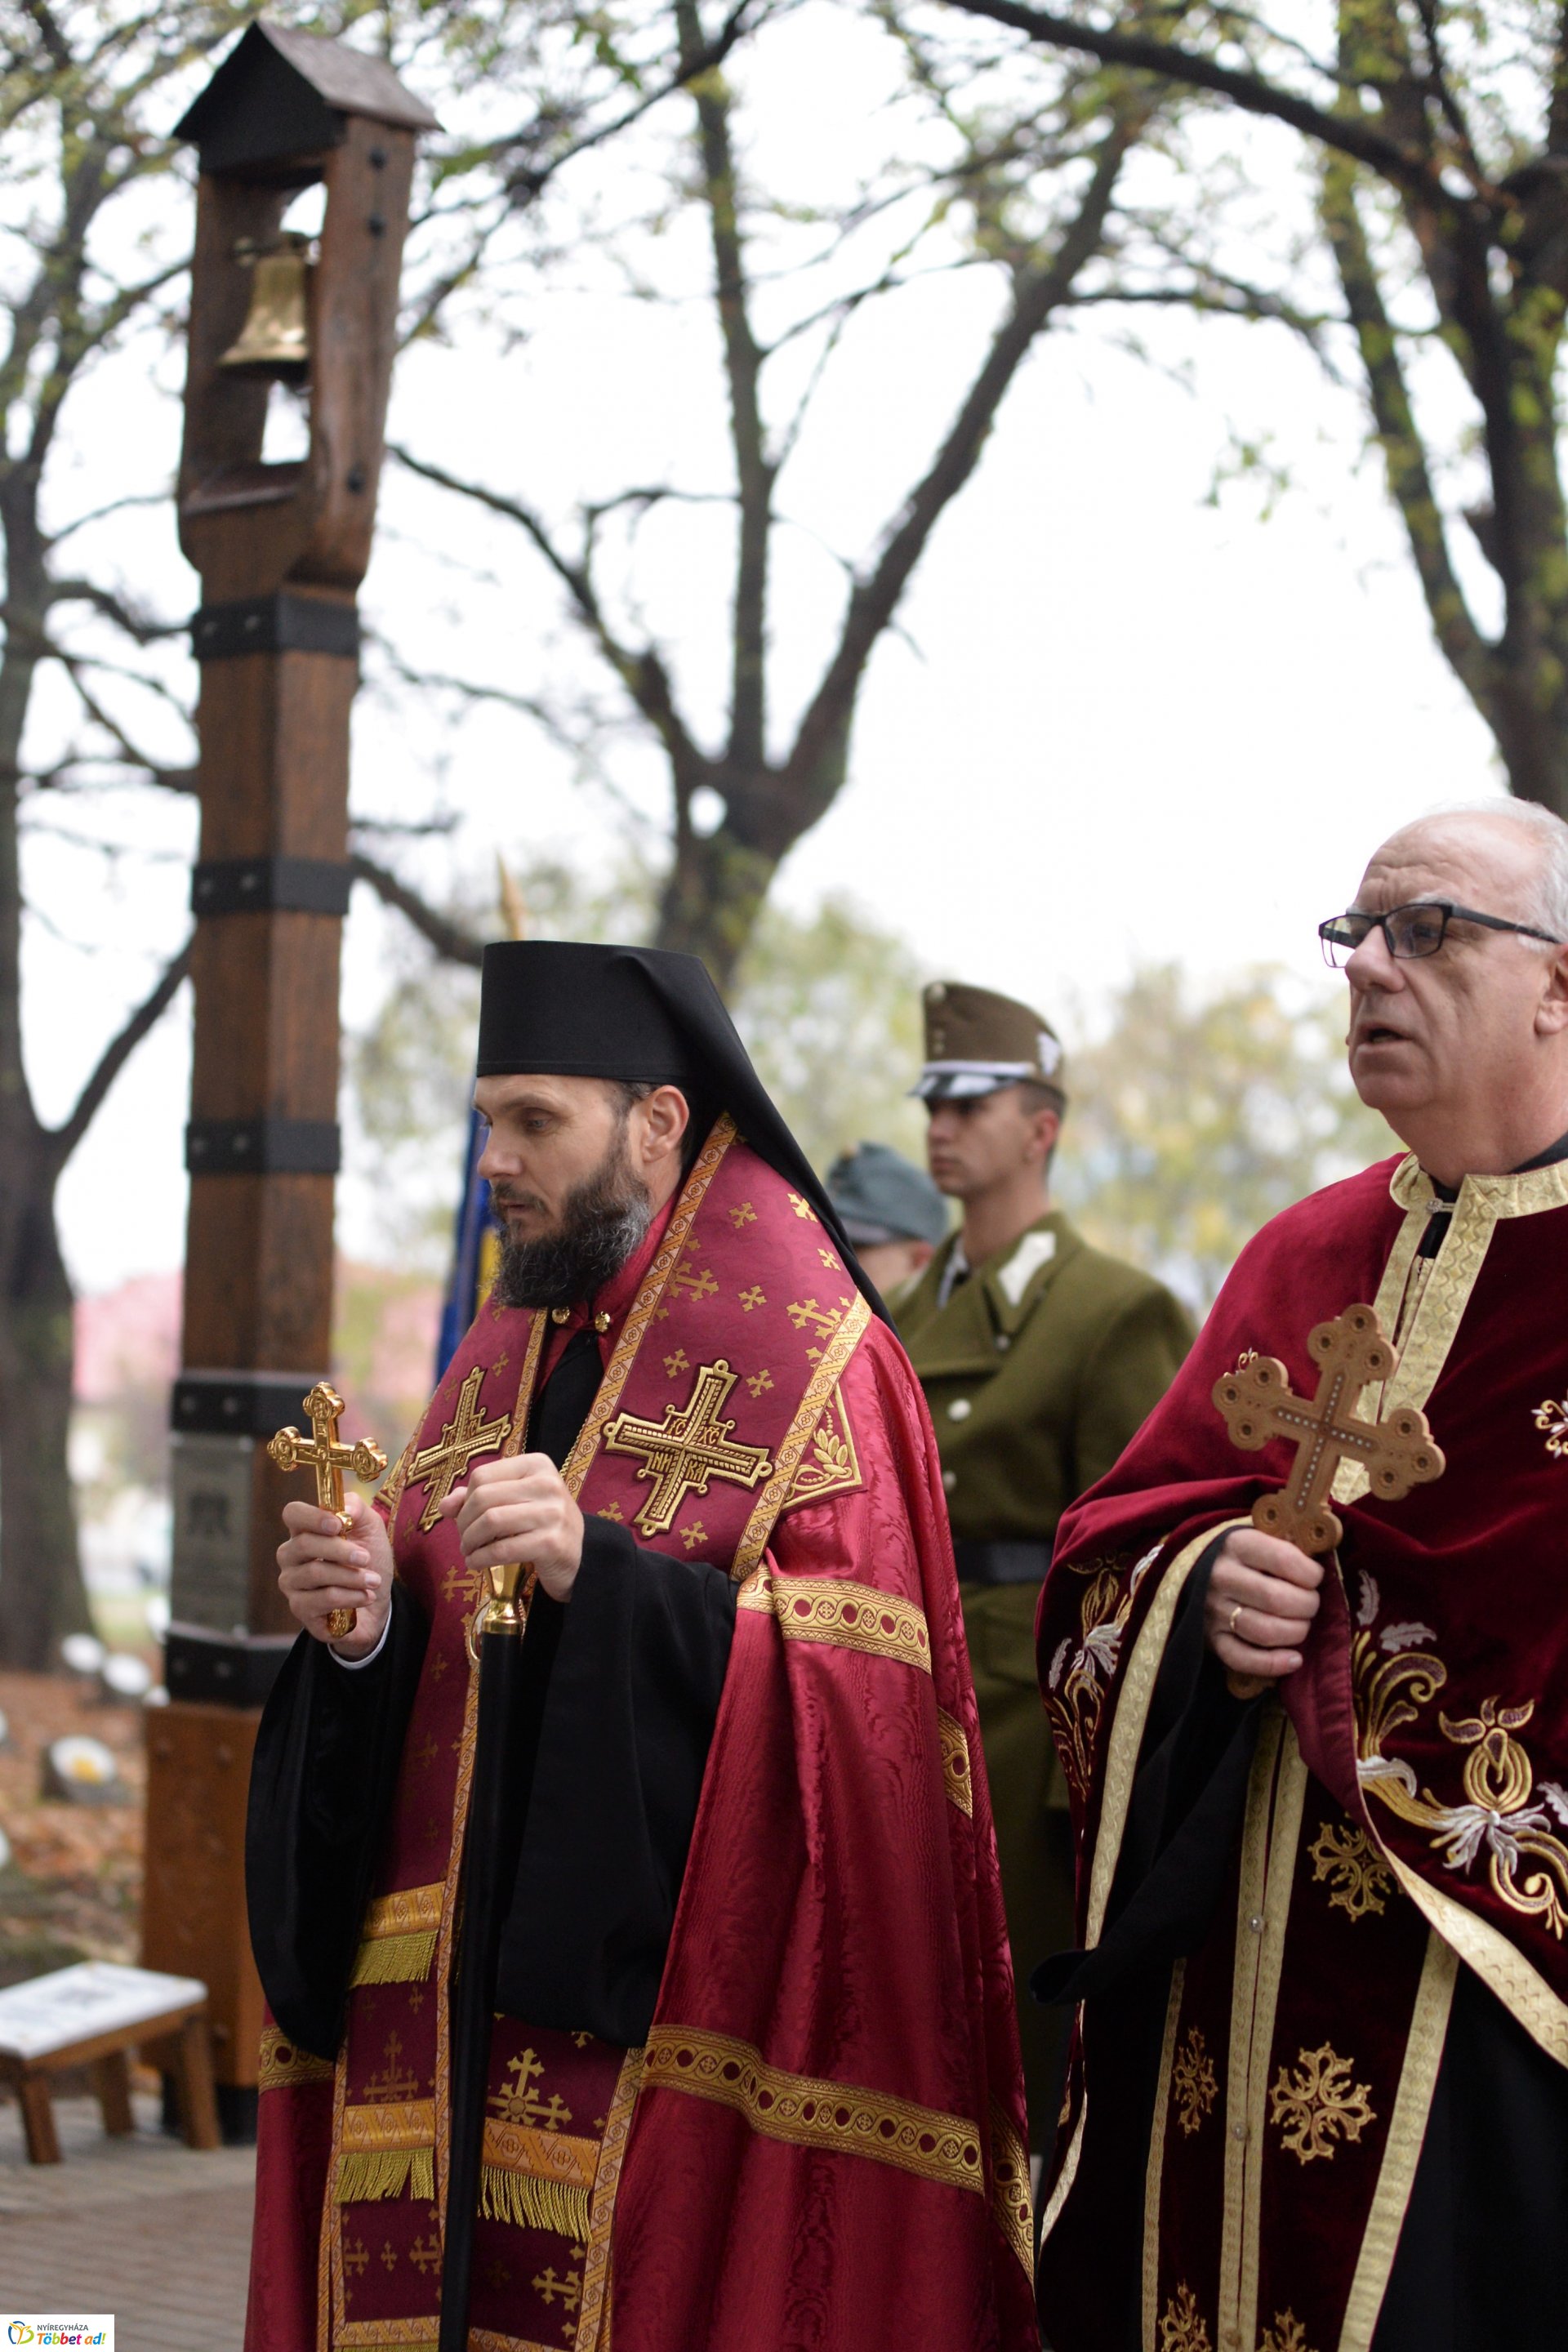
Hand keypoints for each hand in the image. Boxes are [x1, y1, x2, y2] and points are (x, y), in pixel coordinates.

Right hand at [277, 1491, 392, 1657]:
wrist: (377, 1601)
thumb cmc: (368, 1560)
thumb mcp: (370, 1528)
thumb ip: (356, 1509)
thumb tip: (344, 1509)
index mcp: (305, 1530)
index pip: (293, 1513)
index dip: (312, 1517)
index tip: (339, 1525)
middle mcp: (291, 1555)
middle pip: (304, 1544)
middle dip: (340, 1550)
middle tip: (366, 1558)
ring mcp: (292, 1582)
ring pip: (315, 1572)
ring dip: (351, 1576)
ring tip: (373, 1581)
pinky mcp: (300, 1608)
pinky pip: (323, 1599)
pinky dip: (350, 1597)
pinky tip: (366, 1597)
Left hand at [441, 1453, 584, 1603]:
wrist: (579, 1553)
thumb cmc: (541, 1522)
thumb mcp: (514, 1500)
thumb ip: (478, 1497)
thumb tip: (445, 1505)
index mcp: (537, 1465)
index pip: (483, 1476)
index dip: (465, 1499)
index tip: (465, 1517)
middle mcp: (548, 1484)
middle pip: (484, 1498)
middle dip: (463, 1523)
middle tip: (463, 1539)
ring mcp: (552, 1513)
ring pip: (490, 1522)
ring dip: (469, 1541)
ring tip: (468, 1551)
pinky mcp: (551, 1543)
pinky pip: (502, 1549)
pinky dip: (480, 1558)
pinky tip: (476, 1563)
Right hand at [1204, 1526, 1322, 1683]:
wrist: (1192, 1568)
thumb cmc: (1240, 1554)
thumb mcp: (1257, 1536)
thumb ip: (1287, 1546)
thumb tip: (1325, 1565)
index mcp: (1237, 1545)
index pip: (1284, 1560)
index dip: (1311, 1574)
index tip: (1316, 1577)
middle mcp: (1221, 1577)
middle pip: (1277, 1600)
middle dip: (1307, 1606)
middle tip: (1311, 1603)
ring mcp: (1213, 1611)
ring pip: (1264, 1631)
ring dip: (1296, 1632)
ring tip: (1302, 1625)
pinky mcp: (1211, 1638)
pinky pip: (1242, 1658)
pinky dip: (1273, 1664)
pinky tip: (1295, 1659)